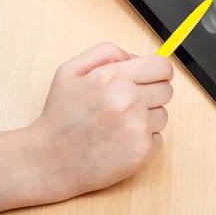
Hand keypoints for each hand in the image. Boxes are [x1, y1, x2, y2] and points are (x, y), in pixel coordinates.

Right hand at [0, 43, 172, 214]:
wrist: (48, 161)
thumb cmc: (60, 116)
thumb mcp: (70, 71)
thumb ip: (105, 53)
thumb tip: (136, 57)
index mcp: (112, 77)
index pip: (162, 67)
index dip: (158, 72)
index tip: (152, 79)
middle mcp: (128, 100)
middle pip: (167, 90)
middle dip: (151, 94)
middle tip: (128, 105)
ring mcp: (137, 127)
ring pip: (163, 115)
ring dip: (147, 119)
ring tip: (119, 125)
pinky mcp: (142, 151)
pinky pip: (158, 138)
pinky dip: (143, 140)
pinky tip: (120, 142)